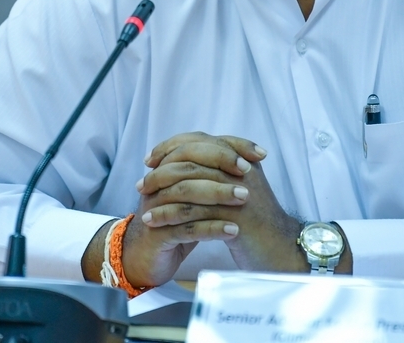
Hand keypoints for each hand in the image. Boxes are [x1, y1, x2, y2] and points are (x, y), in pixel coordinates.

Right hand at [81, 132, 266, 286]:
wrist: (145, 258)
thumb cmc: (176, 223)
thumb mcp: (194, 197)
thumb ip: (212, 174)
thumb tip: (249, 155)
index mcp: (168, 167)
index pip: (198, 145)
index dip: (229, 147)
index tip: (258, 154)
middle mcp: (159, 183)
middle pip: (190, 165)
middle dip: (222, 165)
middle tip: (249, 171)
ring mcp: (156, 207)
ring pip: (187, 193)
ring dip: (218, 194)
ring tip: (245, 198)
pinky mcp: (157, 234)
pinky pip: (186, 227)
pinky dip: (212, 228)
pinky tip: (233, 231)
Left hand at [142, 133, 351, 272]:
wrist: (280, 248)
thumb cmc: (257, 219)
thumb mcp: (243, 185)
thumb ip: (222, 168)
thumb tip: (188, 155)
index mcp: (241, 158)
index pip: (200, 140)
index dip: (172, 146)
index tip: (151, 158)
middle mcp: (240, 169)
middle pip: (192, 157)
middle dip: (161, 169)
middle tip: (142, 182)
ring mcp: (237, 191)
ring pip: (188, 183)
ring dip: (160, 192)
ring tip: (142, 202)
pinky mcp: (233, 216)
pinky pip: (191, 211)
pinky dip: (167, 214)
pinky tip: (152, 220)